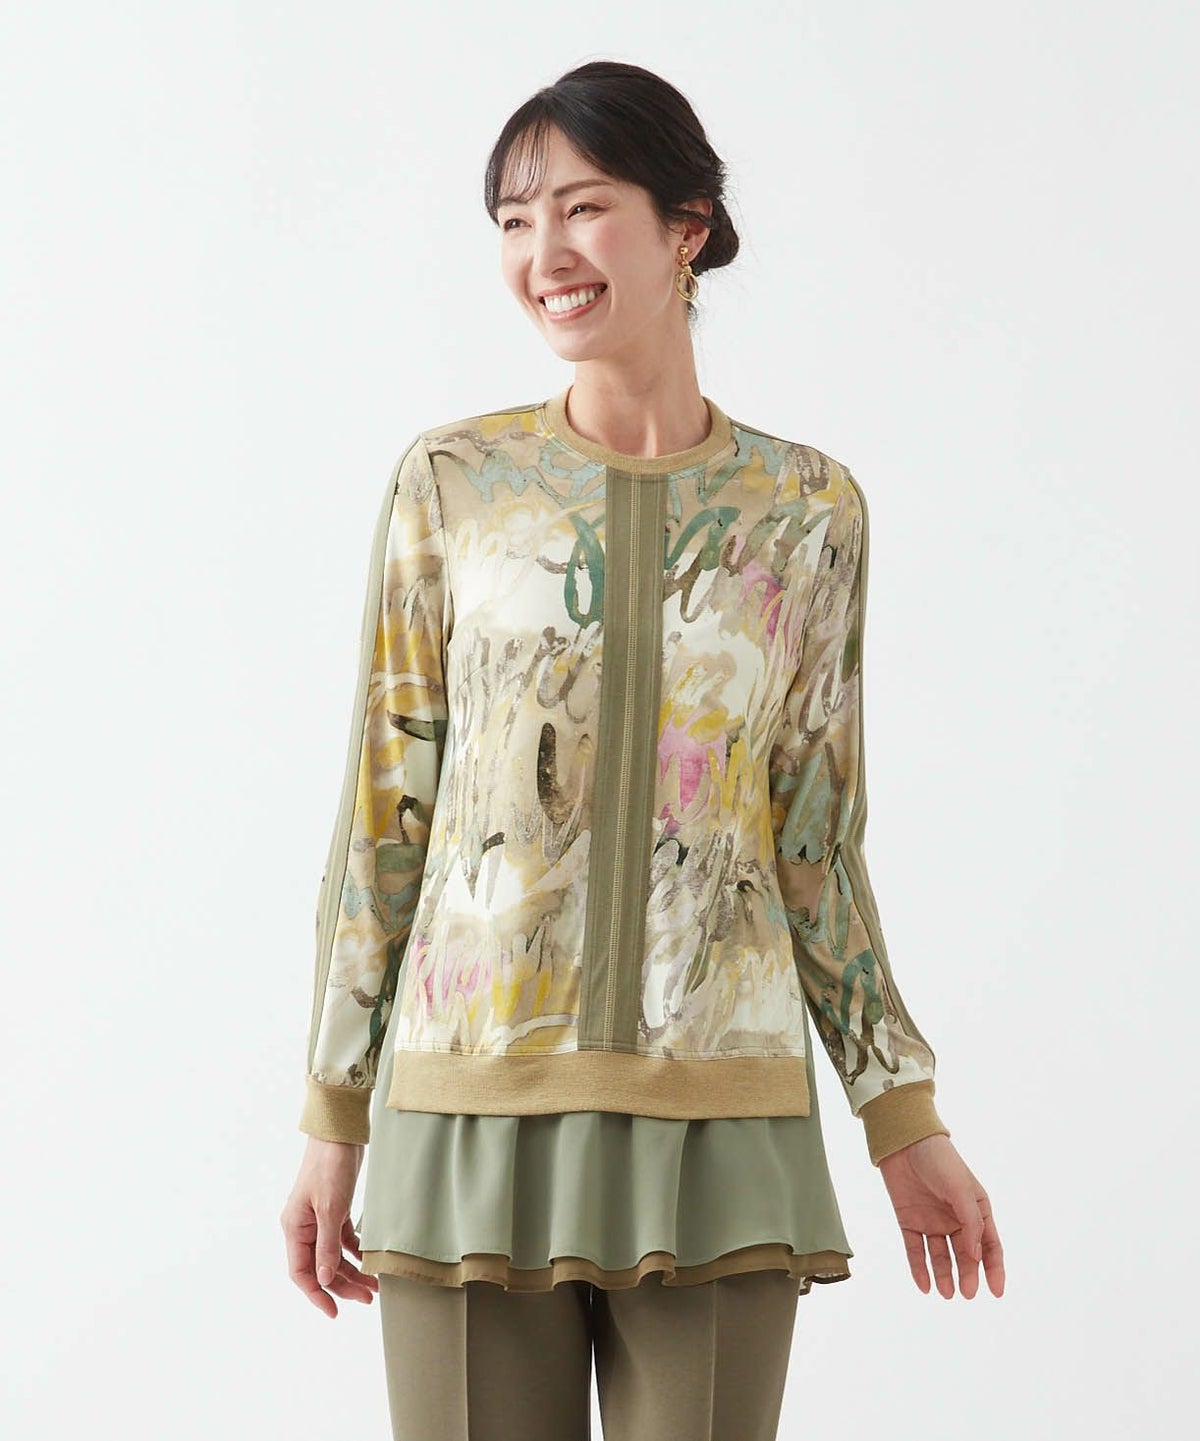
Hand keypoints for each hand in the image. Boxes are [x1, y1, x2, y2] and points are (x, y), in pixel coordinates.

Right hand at [280, 1136, 379, 1317]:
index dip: (317, 1295)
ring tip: (374, 1285)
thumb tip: (324, 1280)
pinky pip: (342, 1240)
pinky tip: (369, 1262)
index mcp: (294, 1228)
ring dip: (352, 1271)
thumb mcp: (330, 1209)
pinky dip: (355, 1252)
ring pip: (334, 1255)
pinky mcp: (335, 1210)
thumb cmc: (330, 1167)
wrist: (340, 1133)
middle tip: (367, 1298)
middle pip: (321, 1267)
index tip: (334, 1312)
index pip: (301, 1273)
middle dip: (342, 1285)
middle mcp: (304, 1227)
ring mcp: (319, 1219)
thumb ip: (327, 1246)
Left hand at [877, 1133, 1004, 1298]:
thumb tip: (975, 1257)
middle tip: (967, 1293)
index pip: (989, 1245)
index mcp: (976, 1210)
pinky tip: (924, 1285)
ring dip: (944, 1275)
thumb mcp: (961, 1189)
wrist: (904, 1142)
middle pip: (965, 1255)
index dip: (994, 1268)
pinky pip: (916, 1250)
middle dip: (968, 1275)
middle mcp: (955, 1219)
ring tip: (946, 1293)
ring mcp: (932, 1221)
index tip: (996, 1291)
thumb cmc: (939, 1160)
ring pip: (941, 1256)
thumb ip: (971, 1223)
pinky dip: (920, 1268)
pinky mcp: (909, 1221)